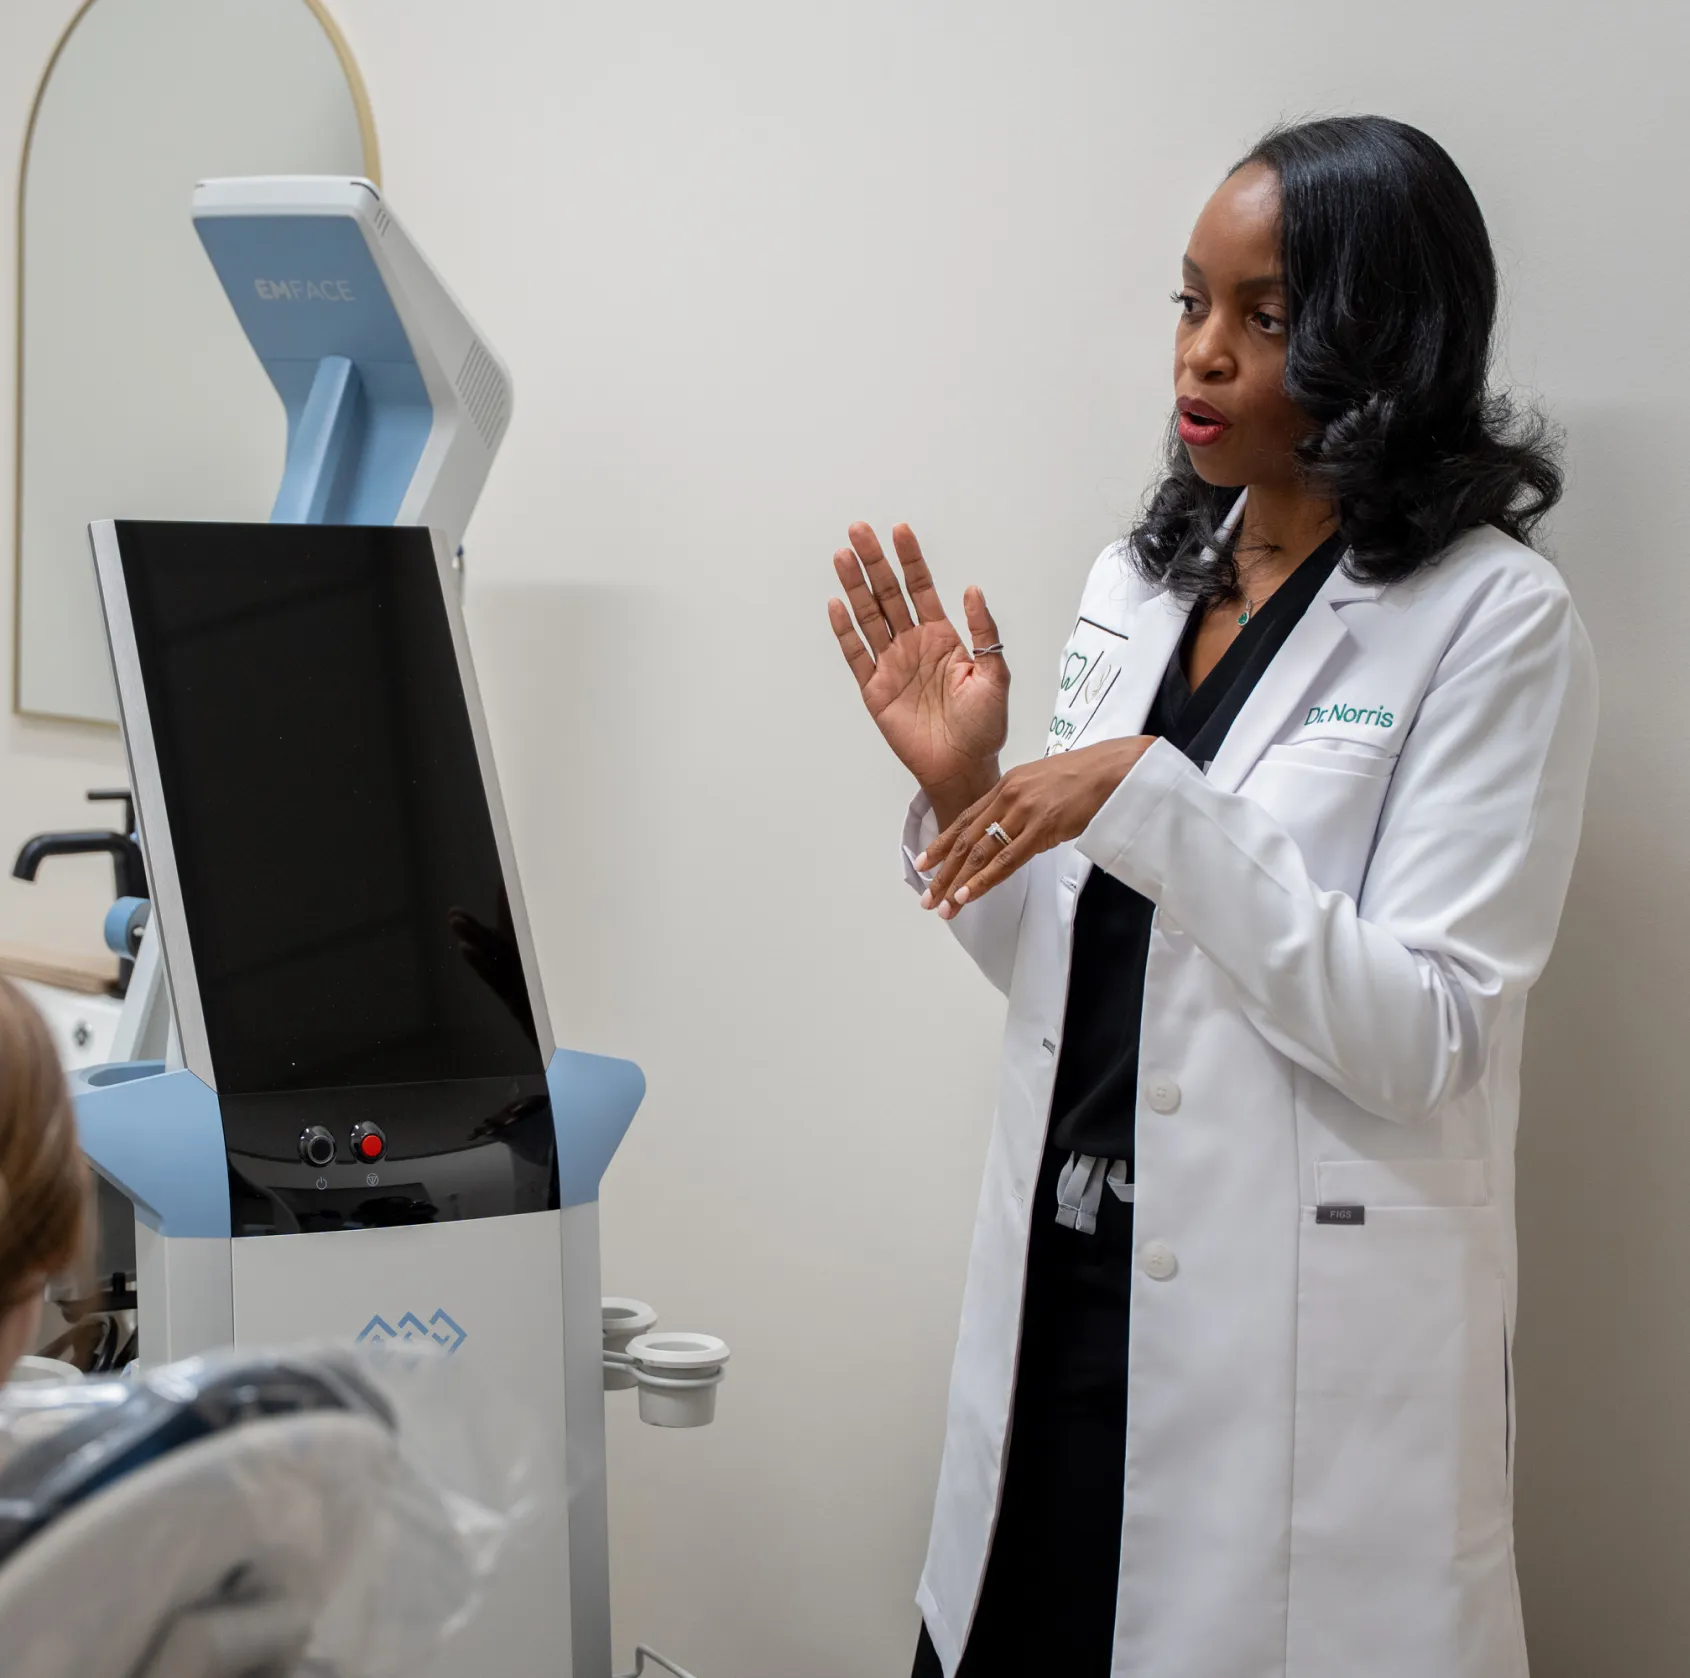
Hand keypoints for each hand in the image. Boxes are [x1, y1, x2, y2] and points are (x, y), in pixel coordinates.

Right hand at [829, 522, 1008, 825]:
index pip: (920, 588)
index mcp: (942, 637)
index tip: (900, 530)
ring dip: (854, 587)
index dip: (911, 560)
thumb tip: (973, 590)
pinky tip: (837, 604)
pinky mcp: (875, 690)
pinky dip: (845, 631)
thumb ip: (984, 633)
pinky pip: (856, 655)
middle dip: (874, 562)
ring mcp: (891, 665)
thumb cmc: (984, 726)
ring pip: (868, 617)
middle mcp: (913, 645)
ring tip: (842, 556)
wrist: (963, 766)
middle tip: (858, 530)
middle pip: (887, 595)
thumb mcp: (996, 675)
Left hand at [915, 737, 1155, 916]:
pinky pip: (1007, 860)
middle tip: (927, 897)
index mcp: (1006, 785)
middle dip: (943, 871)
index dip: (941, 844)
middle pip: (965, 840)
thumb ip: (1020, 804)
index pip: (964, 819)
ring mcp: (1023, 812)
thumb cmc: (1085, 776)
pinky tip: (969, 895)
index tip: (923, 863)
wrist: (1114, 769)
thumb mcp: (1041, 783)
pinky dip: (984, 880)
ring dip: (959, 883)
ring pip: (980, 853)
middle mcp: (1008, 797)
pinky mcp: (1042, 828)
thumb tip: (1008, 828)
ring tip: (944, 906)